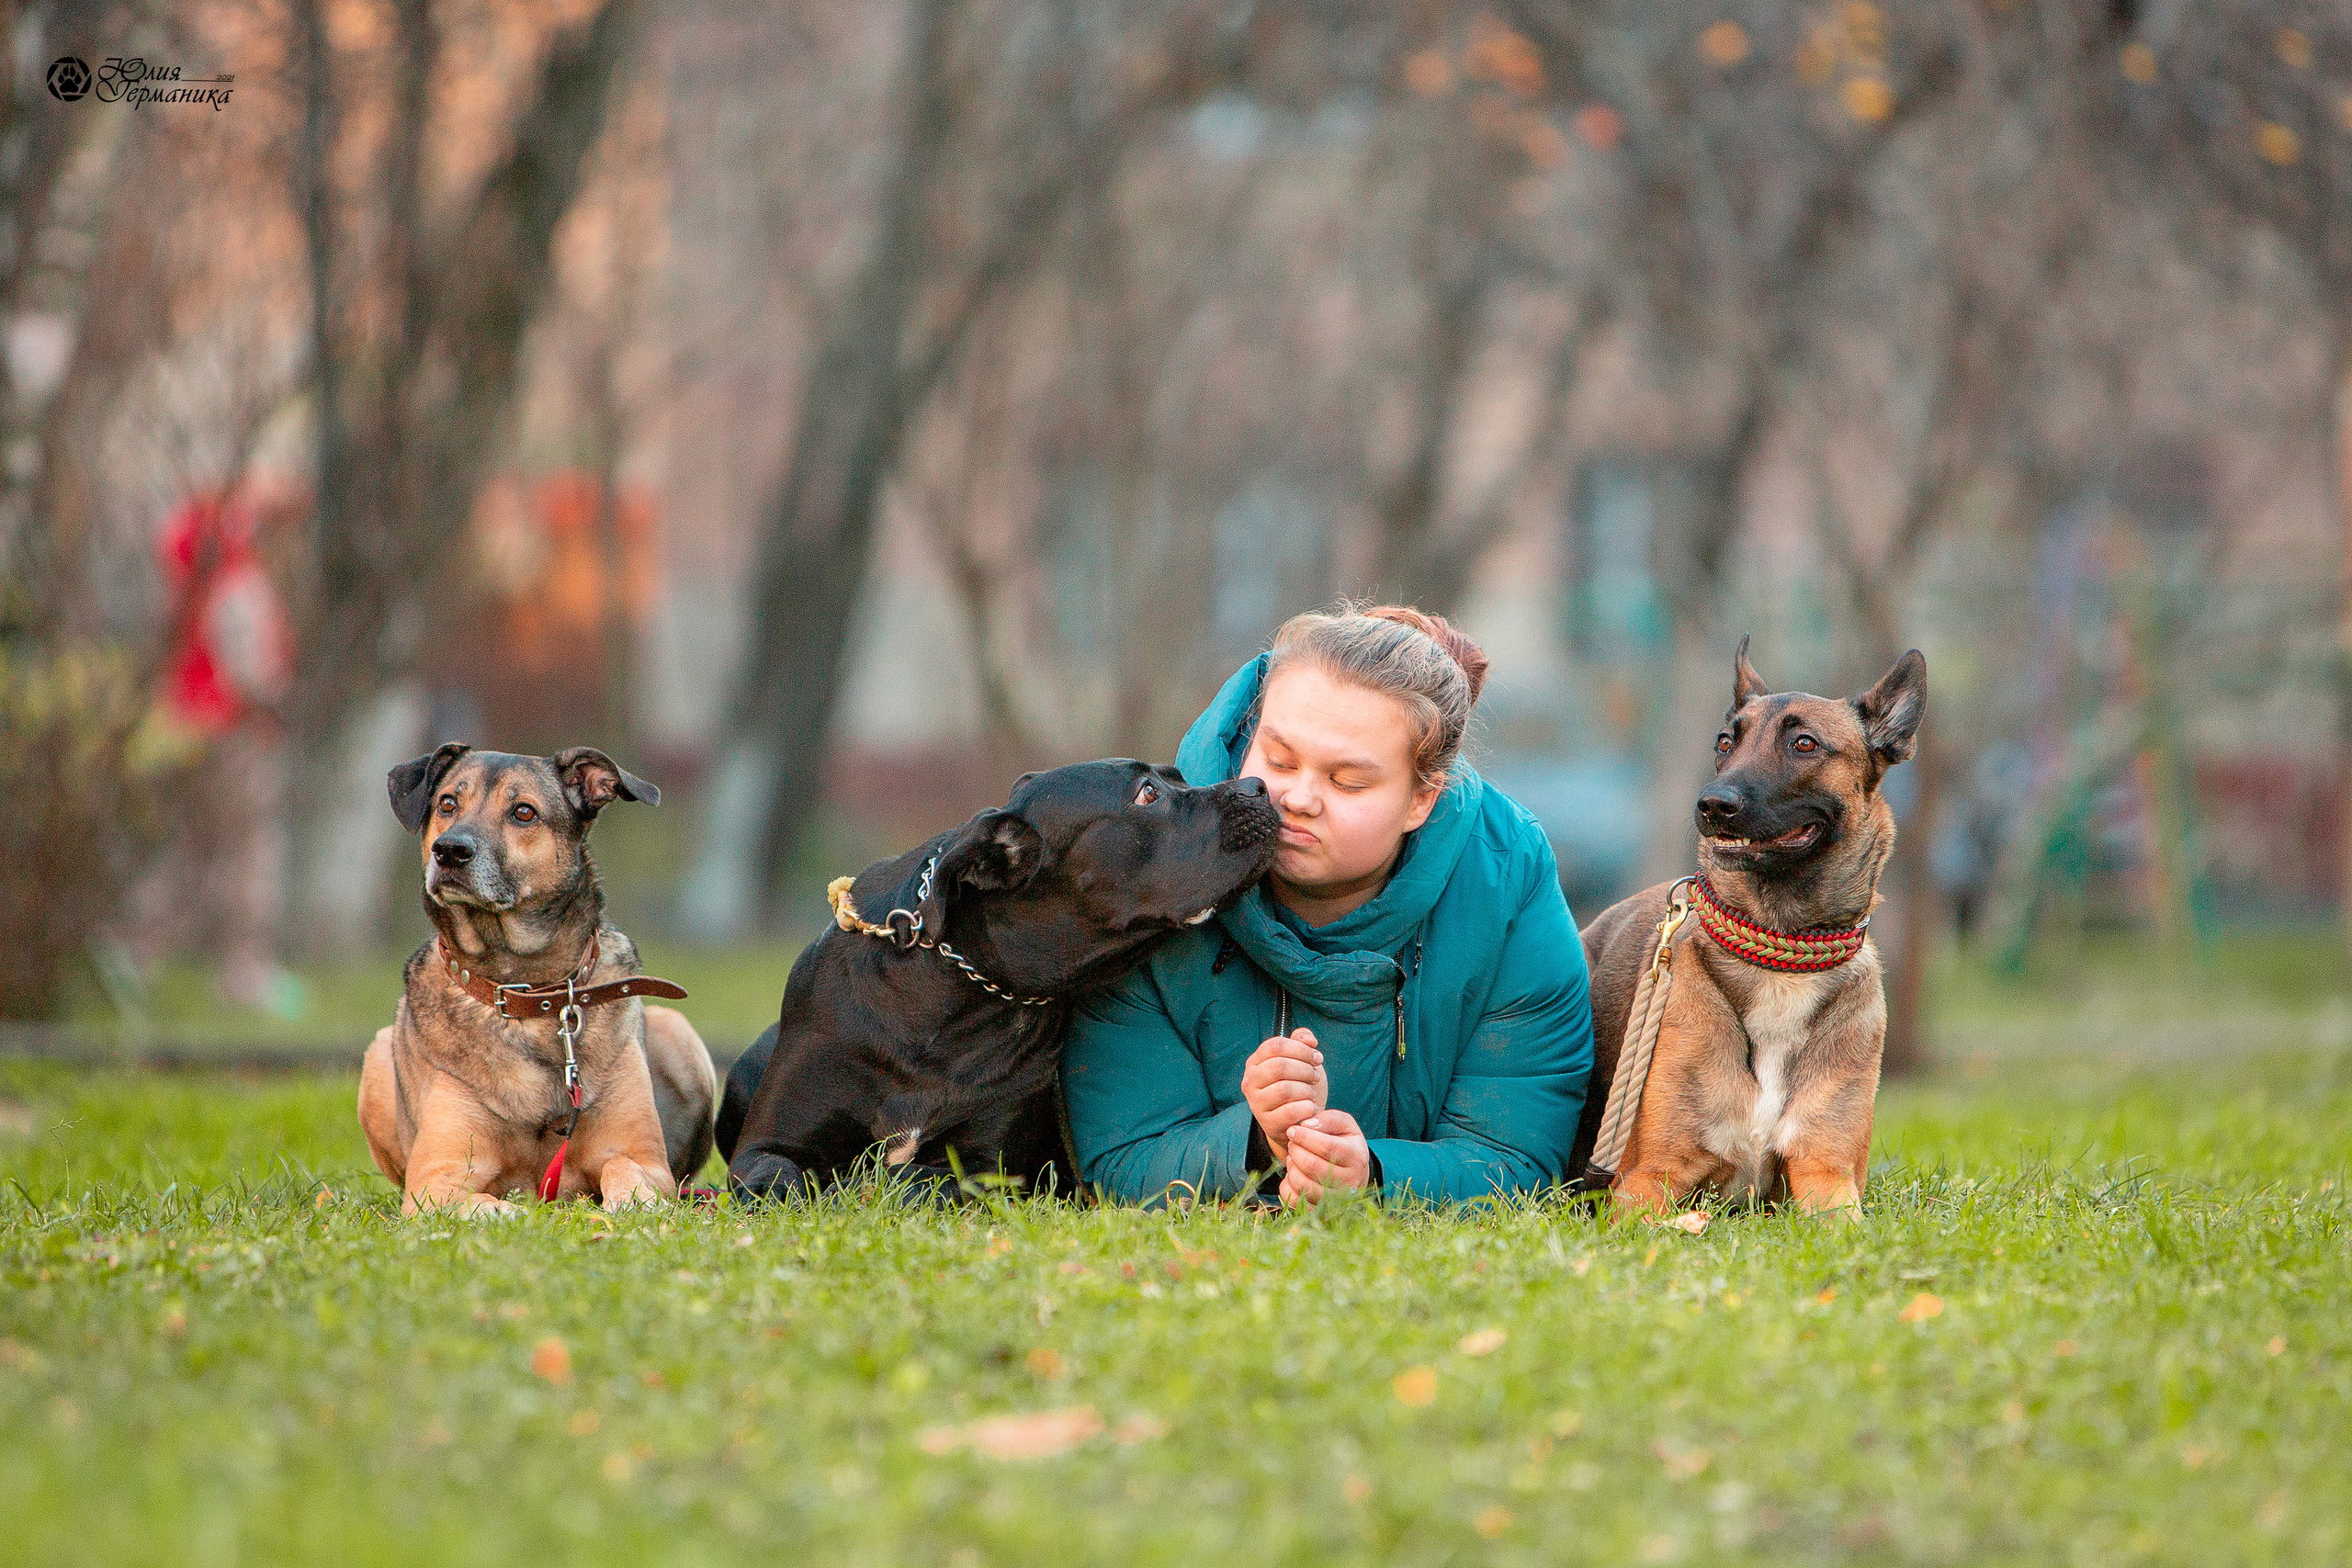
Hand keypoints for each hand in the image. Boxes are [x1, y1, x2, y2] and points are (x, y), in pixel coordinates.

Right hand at [1242, 1029, 1325, 1163]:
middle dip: (1305, 1070)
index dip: (1301, 1049)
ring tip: (1312, 1094)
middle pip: (1279, 1066)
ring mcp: (1256, 1103)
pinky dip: (1307, 1108)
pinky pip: (1290, 1112)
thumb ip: (1302, 1041)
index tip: (1317, 1058)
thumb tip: (1309, 1040)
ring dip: (1306, 1090)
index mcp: (1255, 1062)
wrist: (1296, 1119)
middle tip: (1316, 1077)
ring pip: (1284, 1089)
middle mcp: (1250, 1081)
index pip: (1275, 1045)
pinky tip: (1311, 1107)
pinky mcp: (1268, 1123)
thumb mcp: (1300, 1060)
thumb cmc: (1298, 1084)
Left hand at [1279, 1108, 1371, 1207]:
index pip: (1327, 1147)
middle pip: (1312, 1166)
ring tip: (1293, 1157)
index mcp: (1356, 1157)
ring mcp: (1336, 1199)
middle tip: (1292, 1143)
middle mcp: (1349, 1181)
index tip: (1292, 1130)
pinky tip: (1292, 1173)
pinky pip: (1296, 1201)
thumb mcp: (1343, 1124)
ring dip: (1291, 1167)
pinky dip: (1287, 1186)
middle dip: (1295, 1151)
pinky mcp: (1321, 1209)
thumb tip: (1307, 1125)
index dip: (1305, 1137)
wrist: (1352, 1171)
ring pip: (1304, 1185)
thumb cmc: (1344, 1142)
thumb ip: (1328, 1119)